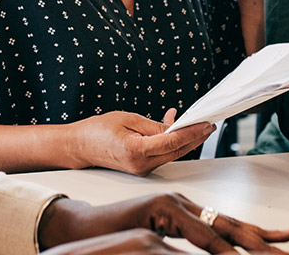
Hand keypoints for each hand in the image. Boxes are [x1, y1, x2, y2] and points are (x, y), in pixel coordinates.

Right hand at [39, 194, 288, 253]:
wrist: (80, 227)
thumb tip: (212, 253)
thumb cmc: (116, 237)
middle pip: (233, 226)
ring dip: (249, 246)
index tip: (285, 241)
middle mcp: (184, 205)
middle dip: (265, 241)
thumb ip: (183, 247)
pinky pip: (194, 234)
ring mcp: (172, 205)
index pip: (230, 226)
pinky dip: (216, 247)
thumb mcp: (158, 244)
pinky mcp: (159, 210)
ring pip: (220, 229)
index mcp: (187, 214)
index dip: (260, 235)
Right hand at [73, 110, 212, 175]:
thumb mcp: (127, 119)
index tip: (205, 123)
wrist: (79, 146)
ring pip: (172, 154)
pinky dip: (172, 142)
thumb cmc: (98, 130)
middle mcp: (141, 165)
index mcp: (136, 151)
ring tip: (197, 124)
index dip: (191, 132)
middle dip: (195, 137)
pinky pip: (163, 155)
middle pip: (176, 151)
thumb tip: (175, 127)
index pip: (172, 142)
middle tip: (209, 124)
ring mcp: (142, 169)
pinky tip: (174, 128)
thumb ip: (153, 125)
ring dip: (185, 140)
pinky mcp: (142, 168)